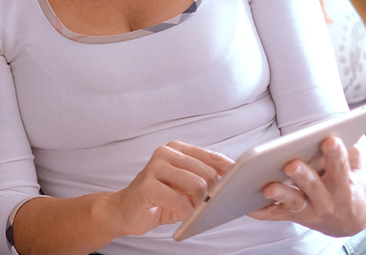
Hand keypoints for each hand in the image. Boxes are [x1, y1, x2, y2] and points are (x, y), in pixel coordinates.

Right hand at [103, 142, 233, 236]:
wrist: (124, 210)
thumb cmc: (159, 199)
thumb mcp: (185, 187)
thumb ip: (203, 179)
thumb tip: (234, 183)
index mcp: (176, 149)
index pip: (213, 157)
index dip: (230, 172)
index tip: (241, 185)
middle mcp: (165, 153)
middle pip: (208, 172)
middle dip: (213, 194)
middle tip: (209, 207)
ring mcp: (154, 167)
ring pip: (197, 185)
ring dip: (200, 204)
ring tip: (194, 212)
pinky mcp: (147, 186)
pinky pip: (179, 201)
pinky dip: (186, 213)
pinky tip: (182, 216)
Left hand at [250, 136, 365, 236]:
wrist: (352, 221)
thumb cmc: (352, 186)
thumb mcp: (360, 172)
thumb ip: (351, 155)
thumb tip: (339, 132)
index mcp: (344, 186)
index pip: (340, 168)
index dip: (335, 155)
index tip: (329, 139)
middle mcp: (327, 201)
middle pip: (313, 187)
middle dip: (302, 175)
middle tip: (291, 164)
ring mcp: (310, 211)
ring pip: (293, 202)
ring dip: (280, 194)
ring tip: (267, 187)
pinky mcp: (294, 217)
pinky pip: (274, 214)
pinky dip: (260, 210)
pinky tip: (246, 204)